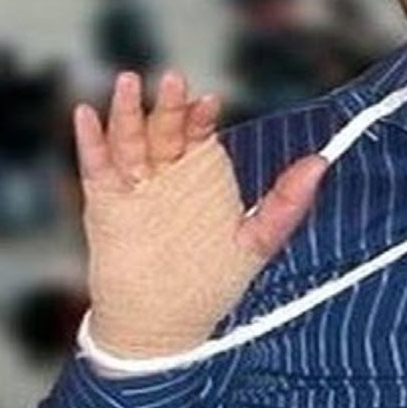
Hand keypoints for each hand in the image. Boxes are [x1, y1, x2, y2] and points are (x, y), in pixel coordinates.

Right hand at [75, 70, 327, 358]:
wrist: (165, 327)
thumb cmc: (209, 282)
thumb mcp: (255, 242)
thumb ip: (286, 204)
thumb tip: (320, 164)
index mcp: (200, 172)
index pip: (199, 132)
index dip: (202, 115)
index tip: (210, 101)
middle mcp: (165, 172)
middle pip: (164, 128)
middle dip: (169, 105)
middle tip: (174, 80)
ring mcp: (134, 186)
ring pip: (129, 139)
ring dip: (127, 111)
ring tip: (129, 82)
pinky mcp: (105, 205)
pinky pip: (96, 167)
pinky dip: (89, 141)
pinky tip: (86, 115)